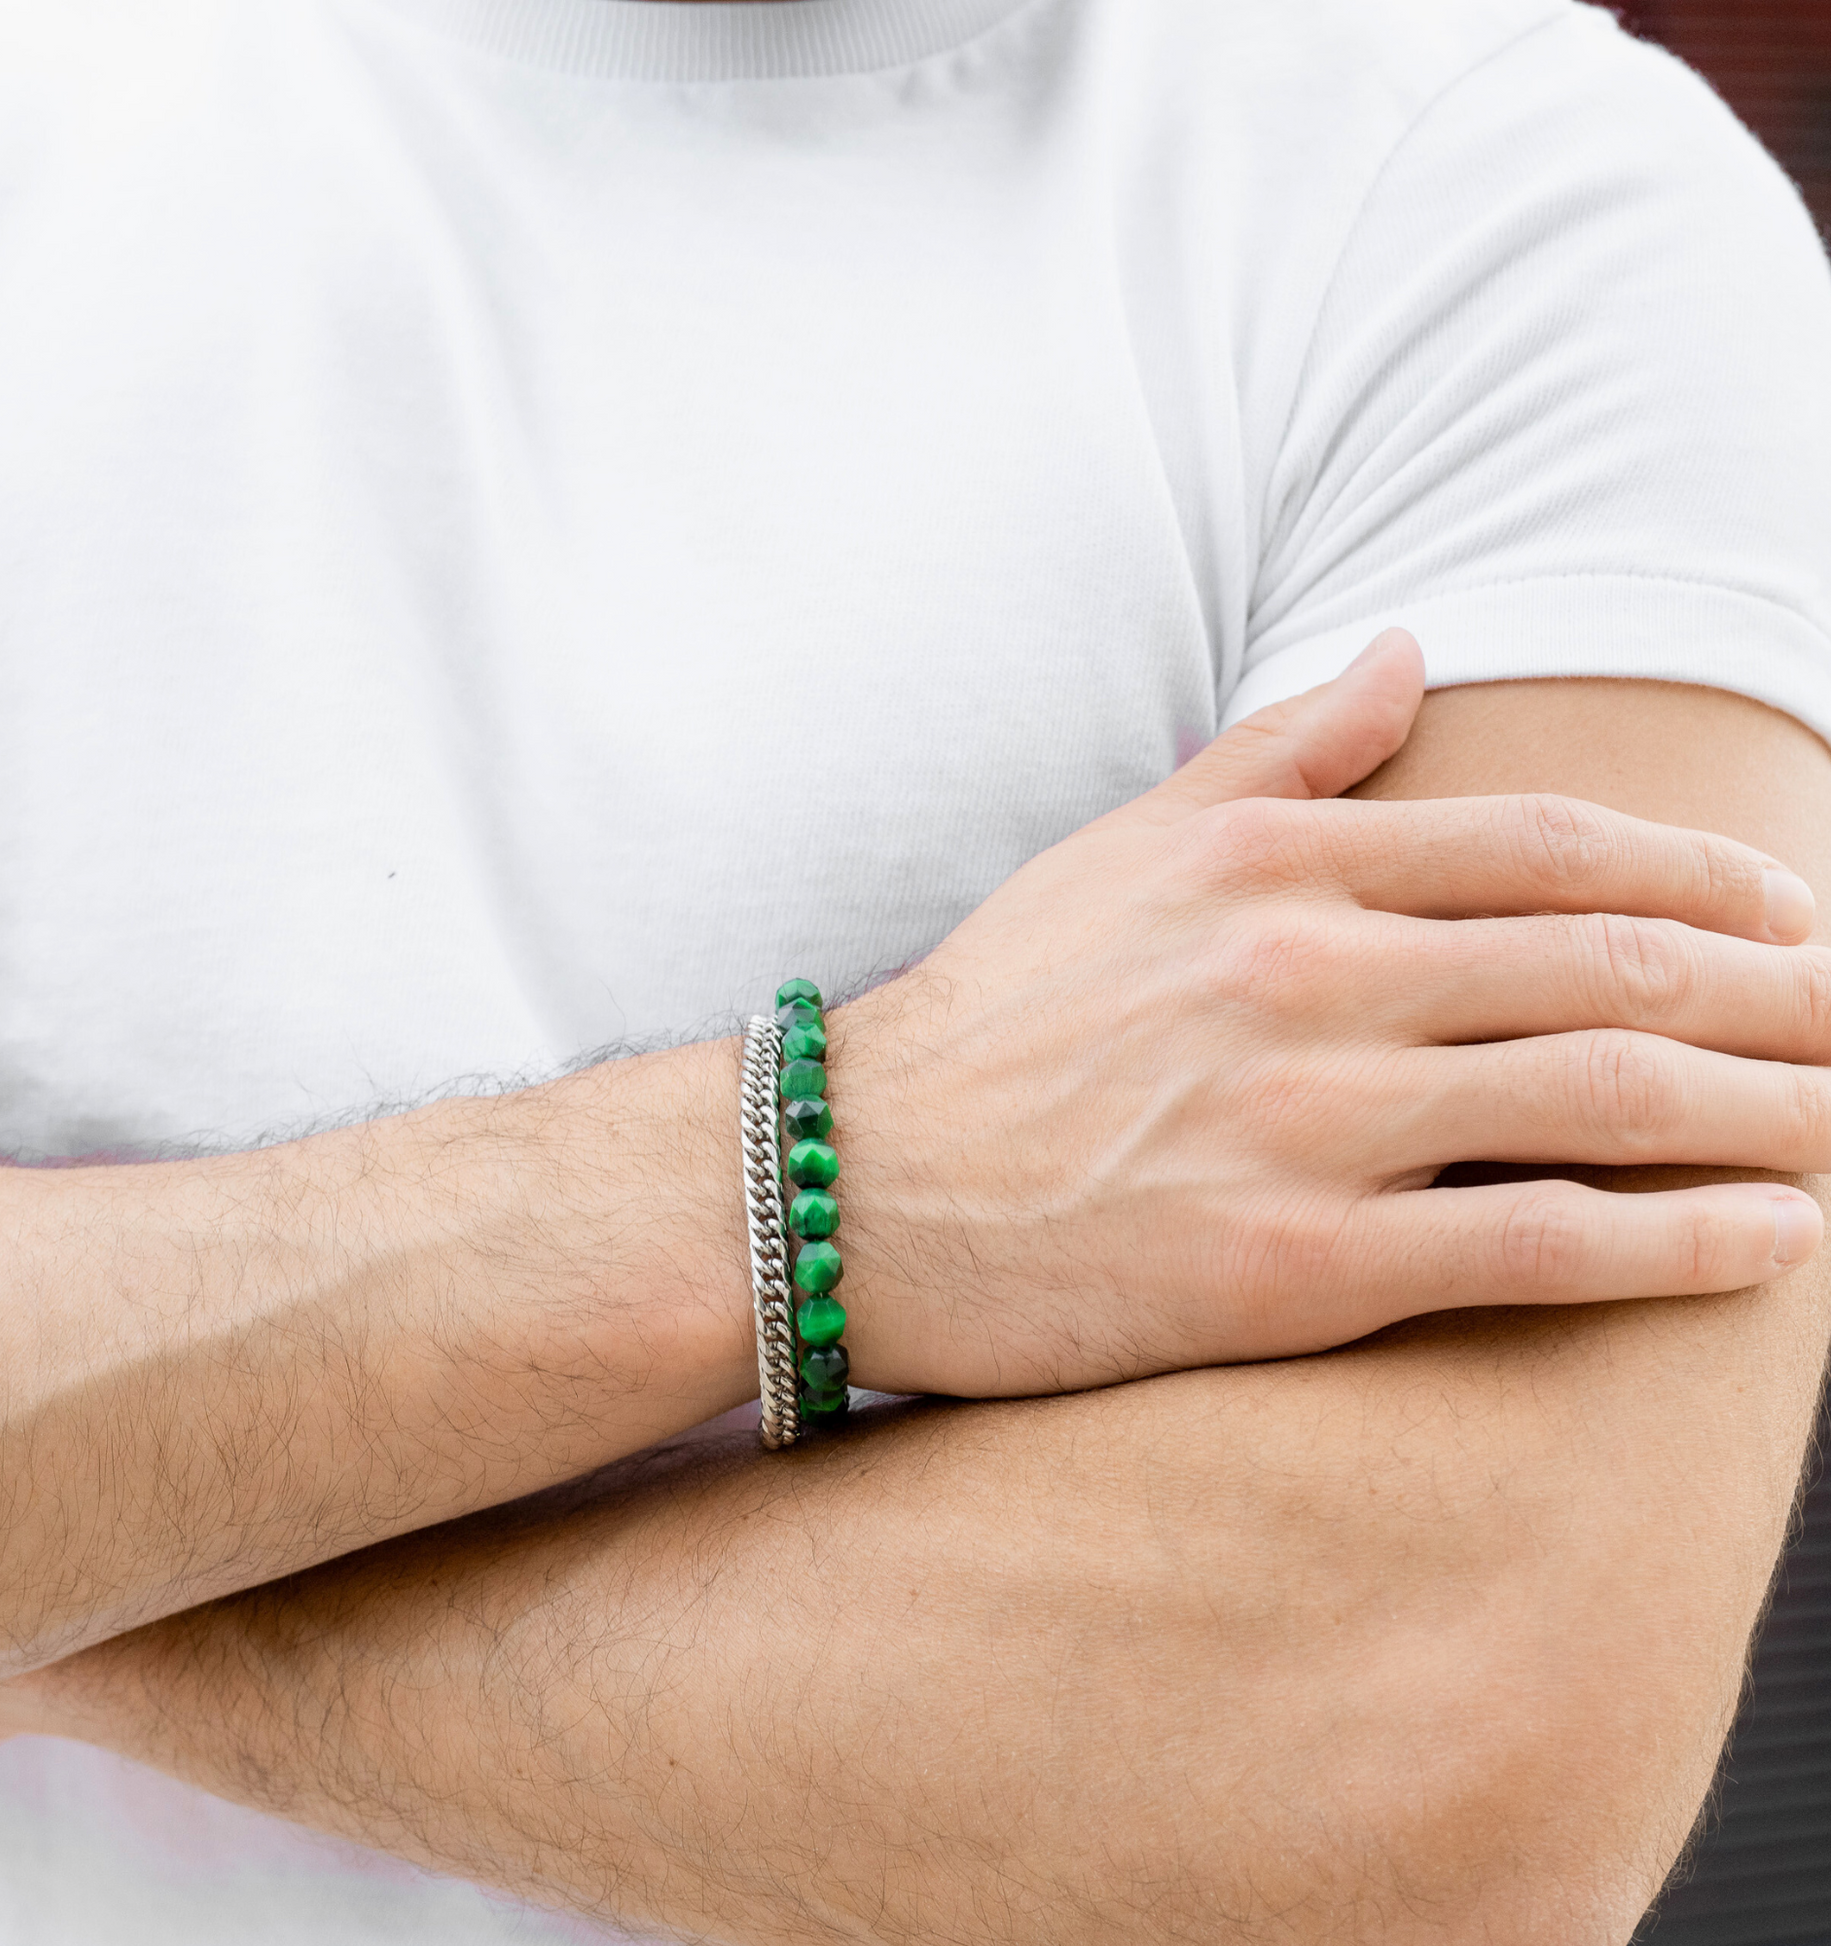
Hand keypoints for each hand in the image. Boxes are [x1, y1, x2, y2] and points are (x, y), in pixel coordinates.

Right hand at [836, 631, 1828, 1395]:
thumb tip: (1406, 649)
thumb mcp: (1125, 848)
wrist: (863, 1181)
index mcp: (1277, 863)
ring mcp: (1311, 1120)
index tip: (1788, 911)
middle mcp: (1311, 974)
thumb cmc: (997, 1016)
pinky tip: (1776, 1243)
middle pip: (1614, 965)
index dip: (1703, 877)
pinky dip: (1680, 1244)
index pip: (1550, 851)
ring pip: (1607, 1096)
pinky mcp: (1301, 1264)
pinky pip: (1538, 1246)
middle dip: (1778, 990)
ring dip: (1769, 1109)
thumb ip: (1283, 751)